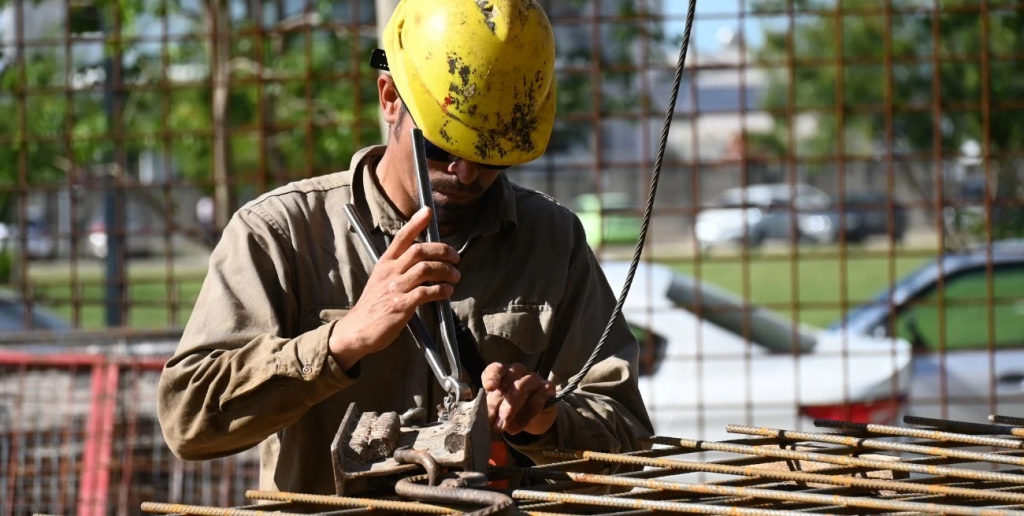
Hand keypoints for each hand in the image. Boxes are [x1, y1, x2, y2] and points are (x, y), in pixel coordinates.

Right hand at [329, 207, 460, 368]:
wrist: (357, 331)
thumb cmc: (373, 306)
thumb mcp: (381, 280)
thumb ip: (400, 269)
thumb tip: (426, 263)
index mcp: (385, 264)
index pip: (401, 238)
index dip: (416, 223)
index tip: (428, 211)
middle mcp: (389, 272)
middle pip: (419, 251)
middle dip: (442, 251)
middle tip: (456, 257)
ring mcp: (394, 288)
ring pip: (425, 269)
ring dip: (446, 271)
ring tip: (455, 277)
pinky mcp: (400, 305)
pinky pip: (425, 292)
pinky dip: (440, 290)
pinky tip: (447, 292)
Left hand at [482, 362, 556, 435]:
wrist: (534, 416)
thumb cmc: (510, 406)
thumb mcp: (496, 405)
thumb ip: (489, 405)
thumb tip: (478, 413)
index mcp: (503, 371)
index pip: (496, 368)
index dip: (492, 376)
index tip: (488, 387)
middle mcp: (518, 371)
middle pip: (507, 381)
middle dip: (496, 402)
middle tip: (490, 421)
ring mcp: (534, 378)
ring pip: (521, 388)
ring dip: (509, 409)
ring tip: (502, 427)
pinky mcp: (547, 388)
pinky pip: (536, 401)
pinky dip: (523, 417)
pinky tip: (514, 428)